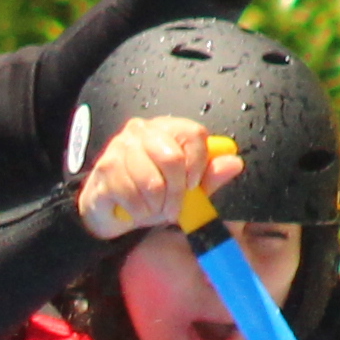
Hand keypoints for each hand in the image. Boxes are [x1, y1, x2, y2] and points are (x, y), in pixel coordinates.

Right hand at [73, 111, 236, 239]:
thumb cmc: (149, 193)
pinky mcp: (105, 168)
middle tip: (174, 206)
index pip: (193, 134)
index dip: (198, 164)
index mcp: (167, 128)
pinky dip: (140, 211)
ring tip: (154, 209)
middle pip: (173, 158)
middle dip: (178, 191)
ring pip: (152, 182)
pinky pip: (132, 196)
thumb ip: (210, 176)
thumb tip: (234, 162)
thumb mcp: (185, 188)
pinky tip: (137, 210)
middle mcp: (142, 130)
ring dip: (157, 205)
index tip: (194, 185)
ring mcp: (120, 147)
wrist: (108, 207)